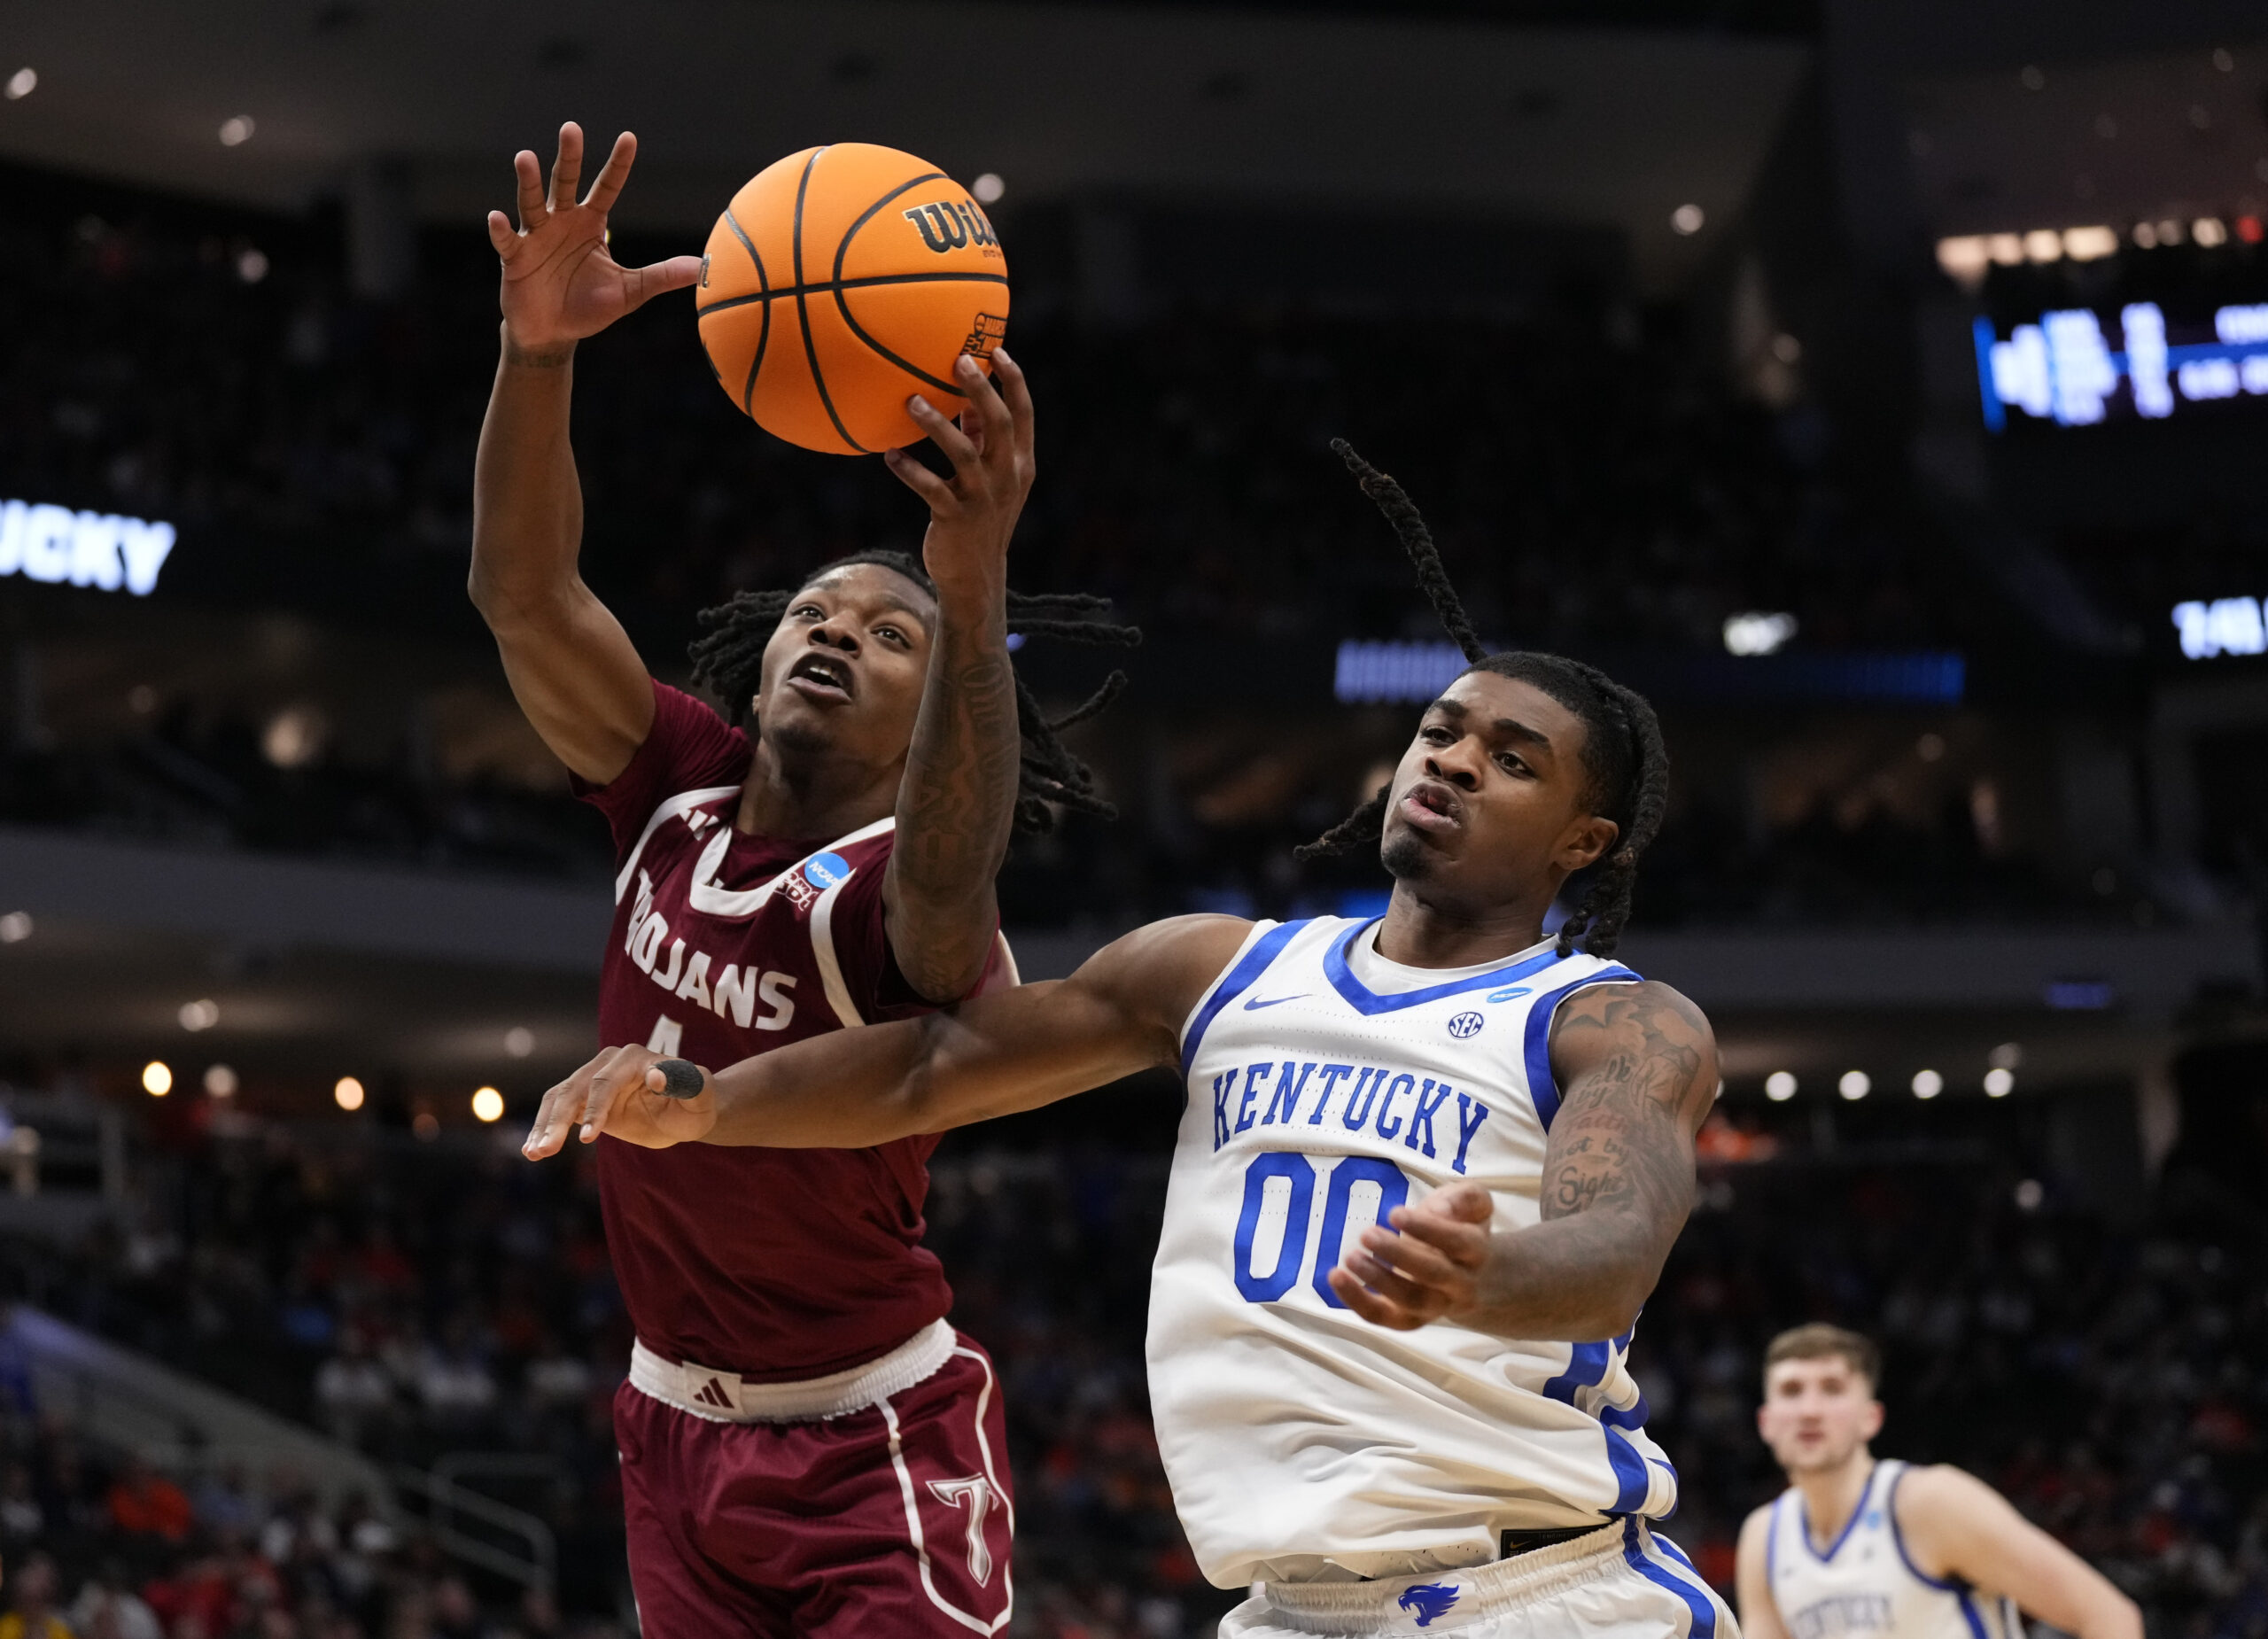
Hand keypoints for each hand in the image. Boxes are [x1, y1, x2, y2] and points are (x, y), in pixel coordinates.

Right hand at [486, 122, 702, 360]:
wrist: (554, 333)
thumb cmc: (589, 306)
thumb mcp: (631, 292)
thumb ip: (662, 276)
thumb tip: (702, 267)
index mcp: (591, 223)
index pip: (607, 187)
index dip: (618, 165)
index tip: (630, 138)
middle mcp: (562, 221)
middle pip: (566, 182)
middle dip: (568, 157)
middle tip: (572, 128)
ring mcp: (535, 237)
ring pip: (532, 203)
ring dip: (528, 182)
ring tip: (525, 158)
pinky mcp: (515, 258)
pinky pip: (506, 241)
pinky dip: (500, 231)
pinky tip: (497, 218)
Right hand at [522, 1045, 717, 1159]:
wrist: (686, 1111)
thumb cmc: (697, 1102)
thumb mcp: (700, 1096)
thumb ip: (686, 1083)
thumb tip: (657, 1075)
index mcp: (634, 1058)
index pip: (605, 1082)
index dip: (596, 1110)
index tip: (588, 1140)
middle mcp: (608, 1063)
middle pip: (575, 1089)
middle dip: (558, 1121)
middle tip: (546, 1150)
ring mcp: (593, 1079)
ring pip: (560, 1099)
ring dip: (545, 1126)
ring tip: (534, 1153)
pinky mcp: (585, 1098)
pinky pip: (558, 1110)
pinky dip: (544, 1128)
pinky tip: (532, 1150)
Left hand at [884, 350, 1035, 596]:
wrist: (975, 577)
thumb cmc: (978, 520)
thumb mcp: (990, 481)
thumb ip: (980, 441)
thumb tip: (963, 401)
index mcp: (1019, 465)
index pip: (1024, 416)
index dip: (1014, 382)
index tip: (997, 351)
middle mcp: (1006, 478)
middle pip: (999, 424)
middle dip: (980, 390)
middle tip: (959, 360)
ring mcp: (982, 498)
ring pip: (963, 452)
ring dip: (936, 425)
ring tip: (912, 402)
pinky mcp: (955, 518)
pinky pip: (930, 488)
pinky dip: (909, 470)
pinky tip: (889, 455)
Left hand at [1327, 1180, 1493, 1329]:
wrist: (1479, 1278)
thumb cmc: (1464, 1228)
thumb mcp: (1473, 1203)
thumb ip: (1463, 1198)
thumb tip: (1440, 1211)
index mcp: (1477, 1251)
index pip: (1458, 1242)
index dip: (1427, 1228)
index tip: (1395, 1213)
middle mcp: (1460, 1284)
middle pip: (1434, 1275)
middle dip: (1399, 1255)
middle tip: (1367, 1234)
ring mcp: (1435, 1306)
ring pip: (1411, 1302)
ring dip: (1378, 1281)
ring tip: (1350, 1257)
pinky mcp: (1409, 1317)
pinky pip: (1385, 1317)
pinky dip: (1358, 1302)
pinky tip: (1337, 1277)